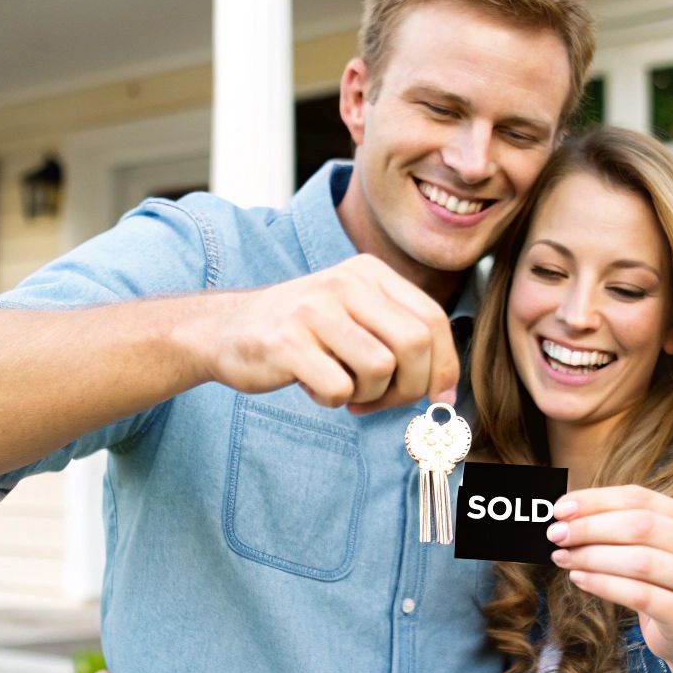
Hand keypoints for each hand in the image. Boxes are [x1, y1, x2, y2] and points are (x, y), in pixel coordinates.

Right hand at [205, 254, 460, 412]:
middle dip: (409, 387)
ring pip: (380, 369)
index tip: (438, 397)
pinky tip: (314, 386)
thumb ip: (401, 337)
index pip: (433, 320)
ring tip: (343, 387)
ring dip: (368, 395)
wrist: (227, 329)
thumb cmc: (304, 332)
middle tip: (383, 400)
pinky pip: (338, 388)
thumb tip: (445, 388)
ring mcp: (315, 309)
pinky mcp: (287, 341)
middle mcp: (346, 282)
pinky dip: (332, 400)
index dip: (444, 366)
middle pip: (415, 344)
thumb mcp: (356, 315)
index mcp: (370, 272)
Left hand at [547, 485, 672, 668]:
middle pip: (640, 526)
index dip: (596, 500)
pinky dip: (603, 585)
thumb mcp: (642, 545)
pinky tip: (579, 579)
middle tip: (556, 535)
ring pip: (640, 561)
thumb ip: (612, 524)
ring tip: (563, 558)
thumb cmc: (655, 579)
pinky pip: (639, 595)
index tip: (559, 509)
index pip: (638, 498)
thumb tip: (563, 512)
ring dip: (592, 557)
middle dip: (591, 528)